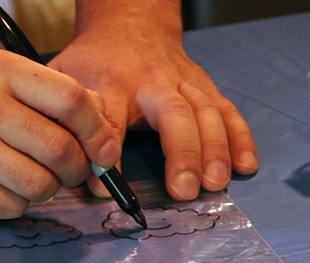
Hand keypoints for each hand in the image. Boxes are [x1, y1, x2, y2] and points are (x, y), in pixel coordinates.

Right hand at [0, 49, 121, 217]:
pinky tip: (3, 186)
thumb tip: (104, 136)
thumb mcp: (1, 78)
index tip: (105, 151)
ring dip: (48, 188)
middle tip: (71, 170)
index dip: (98, 131)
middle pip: (60, 149)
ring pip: (40, 186)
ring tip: (32, 176)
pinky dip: (19, 204)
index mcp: (0, 69)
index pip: (71, 100)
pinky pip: (13, 208)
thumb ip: (52, 98)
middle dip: (77, 168)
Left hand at [49, 6, 257, 200]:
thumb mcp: (67, 77)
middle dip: (181, 153)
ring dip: (215, 150)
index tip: (105, 188)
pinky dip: (240, 138)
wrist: (130, 25)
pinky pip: (227, 110)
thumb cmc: (95, 60)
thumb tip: (64, 164)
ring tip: (215, 184)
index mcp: (111, 82)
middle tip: (183, 190)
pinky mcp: (204, 85)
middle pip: (173, 114)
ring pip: (206, 112)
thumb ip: (64, 115)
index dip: (106, 156)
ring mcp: (183, 82)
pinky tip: (245, 165)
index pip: (108, 120)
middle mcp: (152, 81)